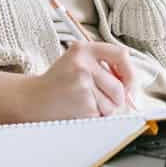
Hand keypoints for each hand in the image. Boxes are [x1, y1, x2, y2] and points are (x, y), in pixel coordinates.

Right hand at [21, 41, 135, 120]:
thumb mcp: (77, 64)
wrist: (33, 99)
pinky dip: (94, 117)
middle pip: (119, 87)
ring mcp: (82, 83)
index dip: (129, 73)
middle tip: (98, 100)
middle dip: (116, 100)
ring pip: (112, 104)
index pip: (120, 55)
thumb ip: (104, 69)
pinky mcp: (83, 102)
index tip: (128, 85)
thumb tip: (132, 91)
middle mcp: (83, 63)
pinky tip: (78, 110)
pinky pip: (102, 115)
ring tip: (83, 103)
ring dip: (103, 110)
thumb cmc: (58, 83)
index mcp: (83, 49)